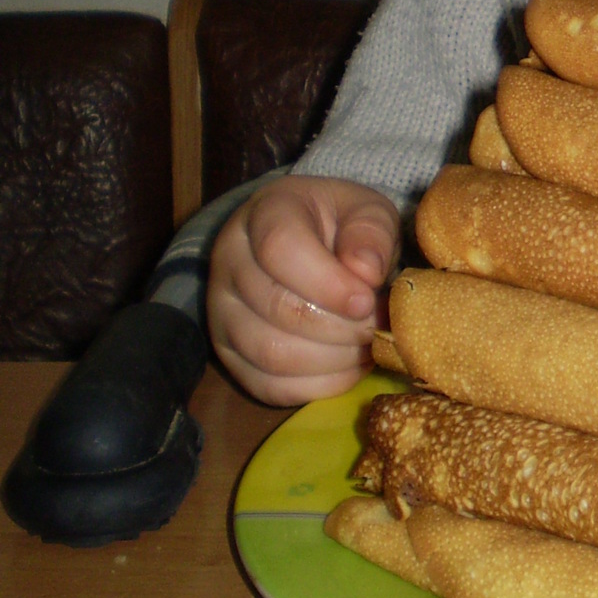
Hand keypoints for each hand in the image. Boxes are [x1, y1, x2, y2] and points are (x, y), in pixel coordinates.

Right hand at [207, 177, 401, 405]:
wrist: (308, 242)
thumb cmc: (341, 226)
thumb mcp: (367, 211)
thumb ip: (370, 232)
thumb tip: (365, 273)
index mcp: (264, 213)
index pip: (279, 248)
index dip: (328, 282)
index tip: (367, 299)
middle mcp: (229, 260)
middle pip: (276, 308)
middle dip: (339, 326)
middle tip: (376, 326)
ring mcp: (222, 311)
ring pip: (270, 353)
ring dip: (331, 359)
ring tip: (366, 345)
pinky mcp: (229, 354)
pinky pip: (268, 385)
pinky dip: (317, 385)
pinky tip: (349, 366)